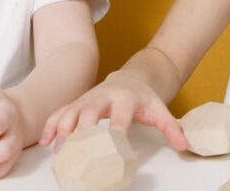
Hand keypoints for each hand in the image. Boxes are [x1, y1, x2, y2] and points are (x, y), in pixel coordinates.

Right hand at [39, 71, 187, 151]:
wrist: (130, 79)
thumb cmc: (143, 99)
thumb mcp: (160, 110)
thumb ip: (171, 128)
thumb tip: (183, 145)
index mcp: (124, 98)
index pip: (119, 116)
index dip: (115, 130)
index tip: (113, 147)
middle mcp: (102, 96)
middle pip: (89, 112)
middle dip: (82, 130)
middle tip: (76, 150)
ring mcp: (87, 99)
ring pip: (70, 112)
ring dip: (63, 130)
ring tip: (58, 151)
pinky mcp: (77, 103)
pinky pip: (60, 112)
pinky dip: (51, 126)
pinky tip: (46, 142)